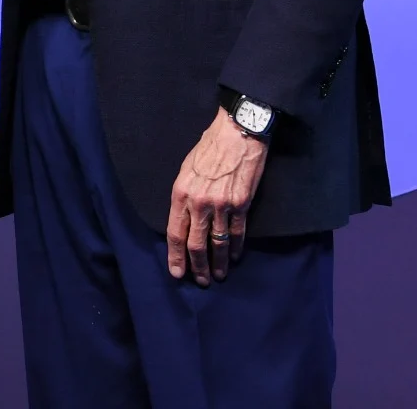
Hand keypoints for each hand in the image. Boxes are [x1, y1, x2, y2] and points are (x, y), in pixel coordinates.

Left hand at [166, 108, 268, 286]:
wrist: (235, 135)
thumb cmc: (206, 150)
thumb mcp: (185, 171)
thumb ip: (183, 197)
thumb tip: (183, 220)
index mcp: (180, 194)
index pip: (175, 233)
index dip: (176, 256)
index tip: (177, 273)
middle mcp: (199, 203)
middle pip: (196, 244)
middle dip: (196, 266)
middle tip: (199, 281)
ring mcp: (222, 205)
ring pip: (218, 243)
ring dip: (217, 263)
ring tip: (217, 276)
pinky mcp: (241, 204)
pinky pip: (237, 233)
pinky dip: (235, 249)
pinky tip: (233, 258)